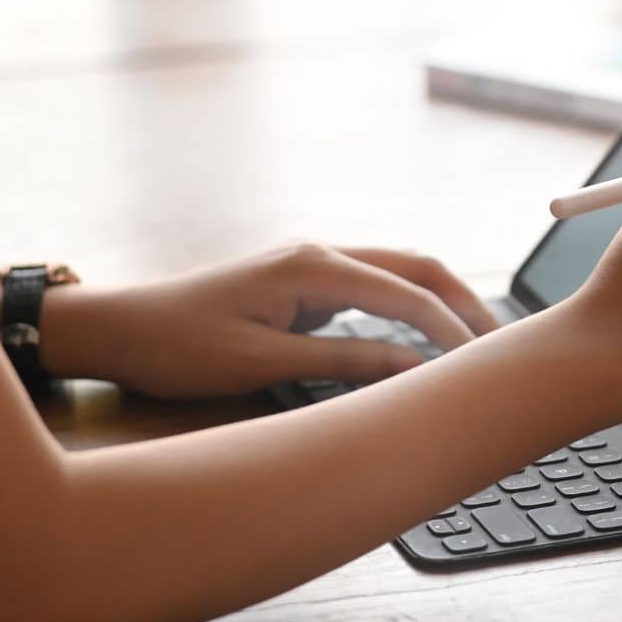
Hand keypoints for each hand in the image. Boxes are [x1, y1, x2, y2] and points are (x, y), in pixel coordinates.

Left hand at [41, 245, 498, 397]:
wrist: (119, 327)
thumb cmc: (179, 347)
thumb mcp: (262, 364)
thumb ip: (344, 364)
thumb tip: (414, 368)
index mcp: (313, 266)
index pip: (407, 293)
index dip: (451, 329)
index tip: (483, 365)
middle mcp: (322, 253)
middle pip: (419, 266)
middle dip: (465, 304)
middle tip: (502, 346)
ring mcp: (316, 263)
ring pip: (403, 272)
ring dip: (443, 302)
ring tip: (478, 342)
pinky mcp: (309, 281)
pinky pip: (379, 286)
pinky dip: (413, 307)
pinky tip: (428, 336)